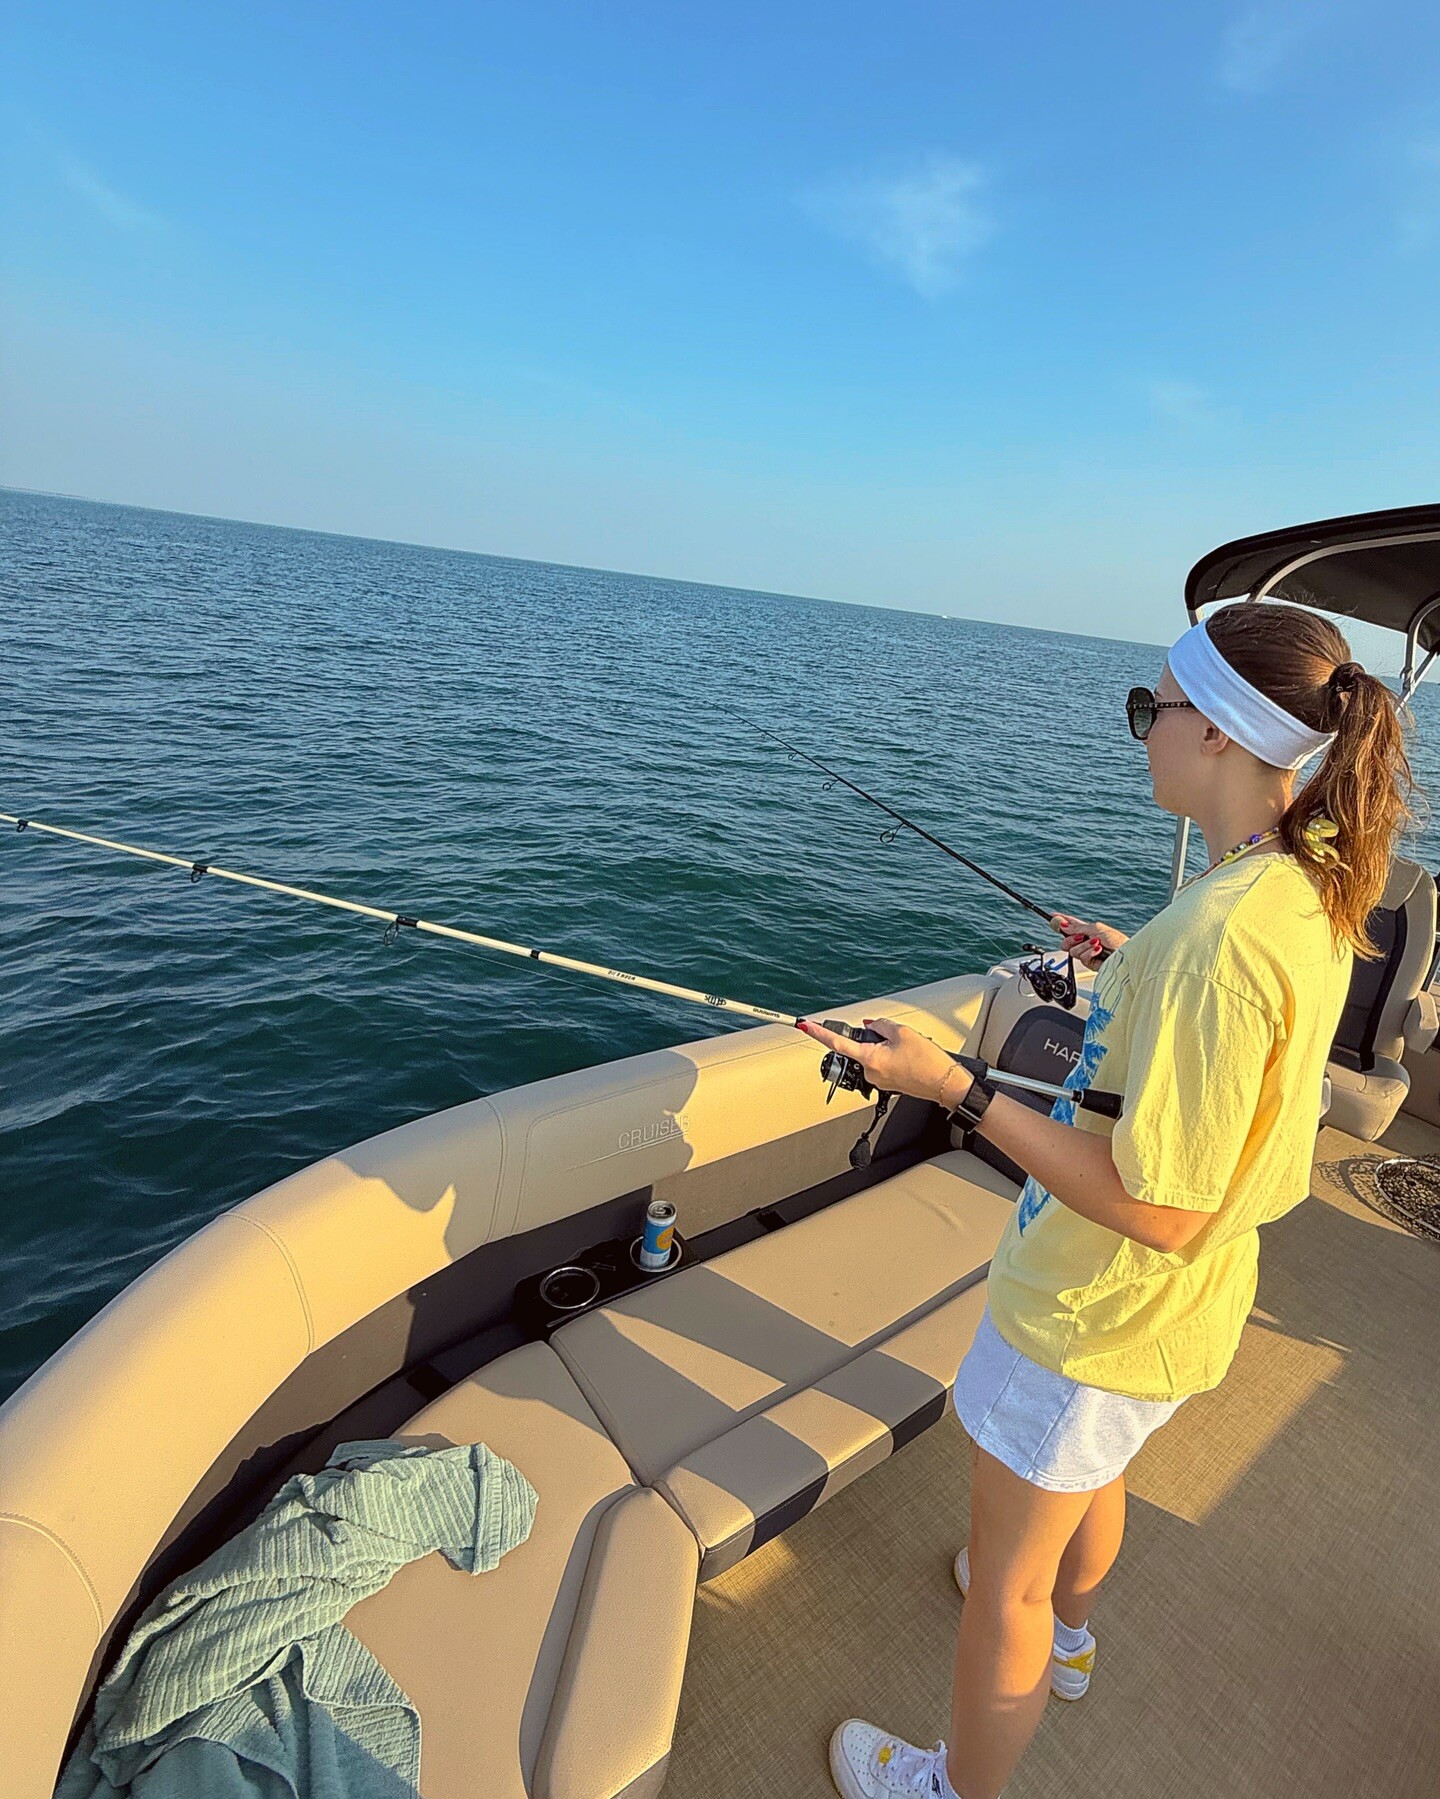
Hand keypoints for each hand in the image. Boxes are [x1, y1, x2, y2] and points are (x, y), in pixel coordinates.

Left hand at [797, 1016, 970, 1107]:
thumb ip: (880, 1025)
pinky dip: (892, 1056)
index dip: (820, 1033)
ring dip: (886, 1047)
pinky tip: (910, 1057)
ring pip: (874, 1054)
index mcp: (869, 1059)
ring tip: (909, 1051)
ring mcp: (879, 1080)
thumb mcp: (903, 1032)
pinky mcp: (888, 1083)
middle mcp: (870, 1072)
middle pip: (861, 1046)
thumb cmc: (928, 1061)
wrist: (945, 1083)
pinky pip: (883, 1063)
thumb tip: (871, 1026)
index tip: (806, 1026)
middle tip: (897, 1039)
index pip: (838, 1044)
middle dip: (874, 1038)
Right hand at [1051, 913, 1127, 970]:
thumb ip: (1078, 928)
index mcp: (1089, 930)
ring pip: (1072, 950)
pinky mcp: (1089, 963)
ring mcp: (1087, 953)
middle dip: (1070, 939)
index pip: (1072, 924)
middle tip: (1079, 937)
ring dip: (1084, 946)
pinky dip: (1089, 953)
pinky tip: (1098, 951)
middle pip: (1066, 941)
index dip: (1062, 921)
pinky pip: (1081, 958)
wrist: (1126, 957)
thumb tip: (1063, 926)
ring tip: (1097, 945)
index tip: (1052, 916)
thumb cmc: (1118, 942)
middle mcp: (1086, 942)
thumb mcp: (1096, 929)